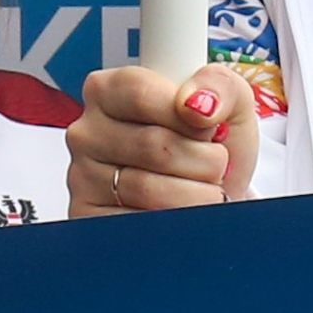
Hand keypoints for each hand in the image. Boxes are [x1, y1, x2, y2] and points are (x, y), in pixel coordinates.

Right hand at [67, 65, 258, 214]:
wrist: (215, 196)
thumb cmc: (212, 147)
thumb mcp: (228, 104)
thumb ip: (219, 87)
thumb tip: (198, 102)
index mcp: (110, 91)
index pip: (140, 93)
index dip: (186, 115)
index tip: (208, 128)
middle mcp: (88, 132)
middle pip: (152, 145)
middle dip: (203, 160)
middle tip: (215, 164)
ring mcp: (83, 178)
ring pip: (148, 190)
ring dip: (197, 195)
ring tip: (205, 189)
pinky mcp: (89, 220)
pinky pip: (139, 225)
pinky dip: (176, 223)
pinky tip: (181, 212)